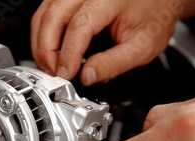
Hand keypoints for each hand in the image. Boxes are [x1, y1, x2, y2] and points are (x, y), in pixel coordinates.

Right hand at [31, 0, 180, 84]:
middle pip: (52, 15)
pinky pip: (46, 11)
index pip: (79, 26)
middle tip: (51, 73)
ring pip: (44, 12)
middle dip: (46, 49)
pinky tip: (49, 51)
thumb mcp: (142, 46)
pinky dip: (43, 33)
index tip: (65, 74)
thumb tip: (87, 77)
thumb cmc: (154, 16)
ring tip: (48, 65)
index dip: (68, 54)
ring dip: (40, 42)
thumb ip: (113, 64)